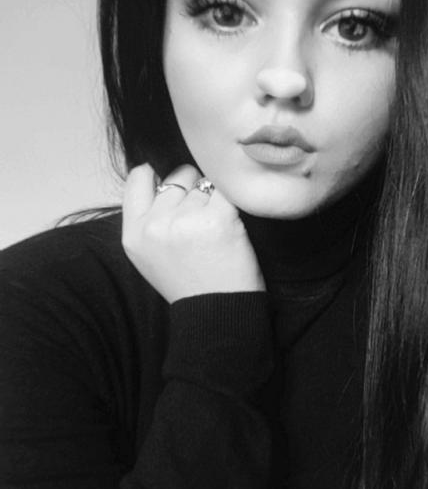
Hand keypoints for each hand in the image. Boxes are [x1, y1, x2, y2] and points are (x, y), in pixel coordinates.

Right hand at [122, 163, 265, 302]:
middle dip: (193, 190)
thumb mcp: (148, 256)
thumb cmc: (189, 284)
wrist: (218, 314)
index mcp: (134, 234)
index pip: (138, 177)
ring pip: (205, 184)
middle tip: (201, 223)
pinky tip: (231, 228)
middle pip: (178, 177)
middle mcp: (155, 225)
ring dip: (215, 200)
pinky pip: (228, 193)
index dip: (159, 176)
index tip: (175, 188)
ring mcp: (187, 220)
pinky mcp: (219, 218)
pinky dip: (233, 205)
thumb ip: (147, 218)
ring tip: (215, 233)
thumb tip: (156, 173)